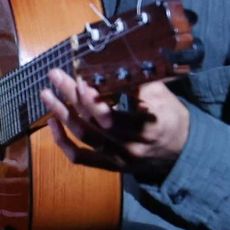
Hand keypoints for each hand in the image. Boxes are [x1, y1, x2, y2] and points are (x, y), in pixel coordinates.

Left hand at [40, 68, 188, 182]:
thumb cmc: (172, 118)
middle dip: (71, 96)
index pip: (112, 117)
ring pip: (83, 137)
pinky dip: (62, 142)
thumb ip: (137, 83)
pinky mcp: (109, 165)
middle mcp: (129, 146)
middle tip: (55, 76)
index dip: (92, 100)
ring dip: (61, 114)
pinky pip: (80, 158)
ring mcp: (117, 158)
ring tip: (47, 94)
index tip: (79, 79)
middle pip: (92, 123)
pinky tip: (52, 123)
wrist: (183, 153)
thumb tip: (109, 63)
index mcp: (146, 128)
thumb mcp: (162, 96)